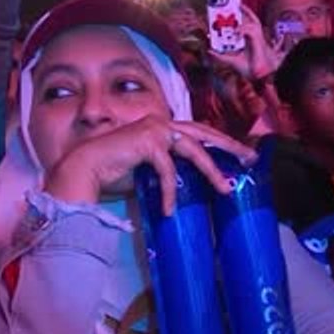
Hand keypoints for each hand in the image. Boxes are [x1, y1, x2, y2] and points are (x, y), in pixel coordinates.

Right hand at [44, 116, 257, 215]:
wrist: (84, 169)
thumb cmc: (112, 171)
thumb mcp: (149, 168)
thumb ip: (169, 167)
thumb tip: (190, 183)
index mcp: (162, 126)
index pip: (198, 131)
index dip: (219, 141)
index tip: (239, 154)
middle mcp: (161, 122)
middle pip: (204, 132)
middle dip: (229, 145)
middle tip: (250, 158)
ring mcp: (155, 129)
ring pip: (193, 150)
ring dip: (211, 171)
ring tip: (225, 189)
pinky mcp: (148, 142)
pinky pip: (168, 170)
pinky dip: (170, 191)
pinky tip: (169, 210)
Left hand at [210, 5, 277, 79]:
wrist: (259, 77)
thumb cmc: (250, 69)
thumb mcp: (231, 61)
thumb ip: (220, 56)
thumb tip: (209, 51)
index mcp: (250, 39)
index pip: (246, 23)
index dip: (240, 14)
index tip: (230, 8)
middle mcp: (255, 36)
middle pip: (252, 17)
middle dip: (244, 9)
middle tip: (235, 2)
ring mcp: (259, 38)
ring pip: (252, 21)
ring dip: (242, 17)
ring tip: (234, 13)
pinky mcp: (259, 41)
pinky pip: (249, 30)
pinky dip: (241, 30)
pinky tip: (235, 34)